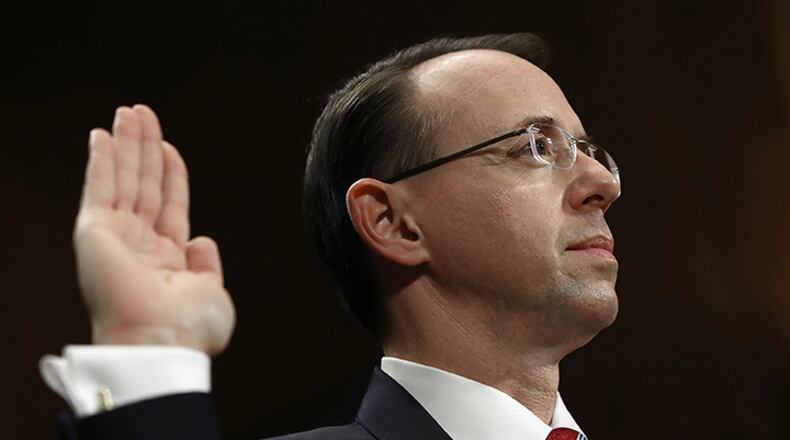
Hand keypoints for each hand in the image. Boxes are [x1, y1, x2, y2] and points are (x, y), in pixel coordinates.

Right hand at [73, 105, 234, 355]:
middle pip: (143, 185)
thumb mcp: (213, 294)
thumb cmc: (188, 330)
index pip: (168, 205)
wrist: (162, 343)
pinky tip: (102, 136)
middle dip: (144, 149)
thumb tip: (202, 241)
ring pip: (122, 179)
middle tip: (143, 115)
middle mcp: (138, 247)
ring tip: (129, 113)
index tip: (168, 148)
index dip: (169, 174)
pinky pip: (99, 187)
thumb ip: (208, 265)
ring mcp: (115, 238)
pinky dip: (100, 160)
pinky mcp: (94, 232)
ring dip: (125, 144)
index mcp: (167, 261)